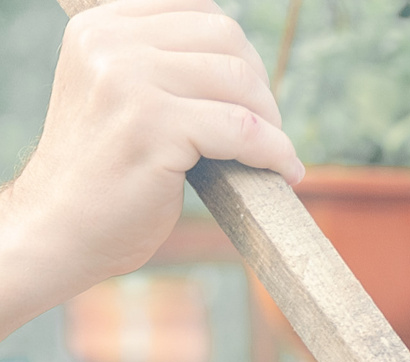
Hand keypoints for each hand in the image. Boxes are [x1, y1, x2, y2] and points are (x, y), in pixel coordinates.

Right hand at [1, 0, 301, 330]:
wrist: (60, 227)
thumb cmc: (106, 170)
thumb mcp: (122, 95)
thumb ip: (166, 65)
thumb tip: (245, 59)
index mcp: (101, 26)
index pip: (200, 11)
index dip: (240, 55)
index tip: (247, 98)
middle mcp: (108, 44)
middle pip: (228, 40)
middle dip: (260, 88)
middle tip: (263, 131)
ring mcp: (127, 82)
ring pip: (241, 82)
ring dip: (271, 123)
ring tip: (271, 154)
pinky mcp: (153, 127)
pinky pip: (244, 130)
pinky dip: (275, 152)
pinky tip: (283, 171)